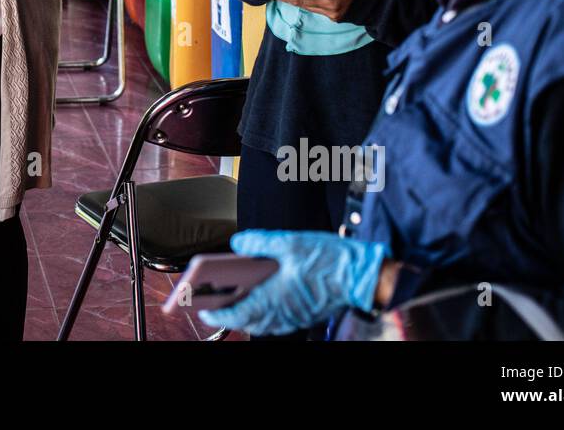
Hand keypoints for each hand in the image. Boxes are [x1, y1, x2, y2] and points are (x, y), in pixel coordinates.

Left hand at [197, 230, 387, 335]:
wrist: (362, 275)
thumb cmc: (328, 260)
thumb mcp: (289, 242)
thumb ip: (259, 242)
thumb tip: (239, 243)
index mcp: (273, 297)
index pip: (237, 313)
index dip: (216, 313)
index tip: (201, 309)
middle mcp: (282, 312)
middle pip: (248, 320)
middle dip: (228, 314)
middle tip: (213, 305)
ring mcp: (295, 316)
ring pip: (263, 322)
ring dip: (247, 314)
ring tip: (234, 300)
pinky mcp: (305, 314)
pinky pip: (279, 320)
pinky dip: (265, 313)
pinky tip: (264, 299)